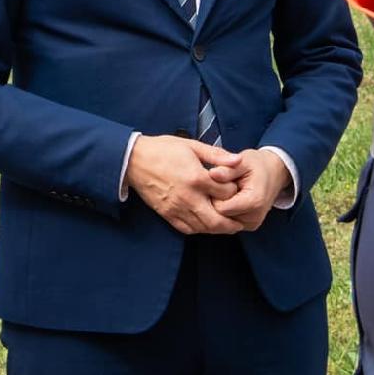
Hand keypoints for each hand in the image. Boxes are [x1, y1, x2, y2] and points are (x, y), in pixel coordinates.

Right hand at [127, 136, 241, 235]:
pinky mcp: (167, 214)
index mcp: (196, 178)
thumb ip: (216, 154)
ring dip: (216, 229)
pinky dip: (199, 229)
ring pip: (202, 228)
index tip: (234, 190)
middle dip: (231, 224)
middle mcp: (188, 197)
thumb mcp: (191, 145)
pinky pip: (187, 229)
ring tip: (226, 225)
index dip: (234, 193)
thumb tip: (238, 160)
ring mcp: (176, 208)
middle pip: (216, 220)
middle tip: (239, 223)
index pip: (226, 194)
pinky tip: (204, 224)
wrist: (134, 160)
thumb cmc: (163, 149)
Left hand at [208, 149, 290, 230]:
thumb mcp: (243, 162)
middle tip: (221, 185)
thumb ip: (227, 169)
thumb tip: (212, 173)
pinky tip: (231, 199)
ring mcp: (252, 224)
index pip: (220, 207)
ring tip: (228, 191)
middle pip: (221, 216)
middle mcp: (254, 217)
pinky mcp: (248, 226)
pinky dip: (226, 211)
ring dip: (220, 207)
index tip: (217, 182)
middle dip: (216, 201)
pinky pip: (228, 222)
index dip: (214, 194)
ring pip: (223, 221)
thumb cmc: (257, 166)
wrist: (273, 173)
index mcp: (254, 201)